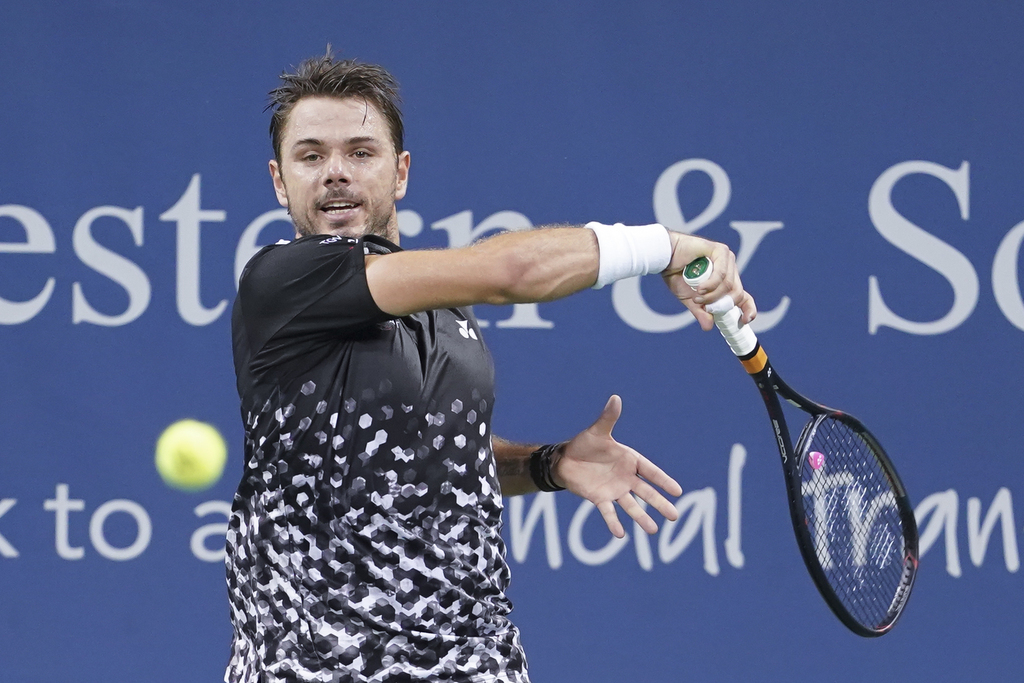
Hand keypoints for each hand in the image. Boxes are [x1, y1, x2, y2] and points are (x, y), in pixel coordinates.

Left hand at [552, 395, 682, 537]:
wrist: (565, 459)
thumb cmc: (585, 443)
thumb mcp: (597, 431)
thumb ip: (608, 418)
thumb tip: (615, 398)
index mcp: (629, 460)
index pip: (650, 471)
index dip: (663, 481)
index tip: (678, 491)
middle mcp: (625, 477)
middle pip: (646, 492)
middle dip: (660, 504)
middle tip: (675, 516)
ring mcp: (614, 490)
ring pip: (631, 506)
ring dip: (641, 518)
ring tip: (653, 531)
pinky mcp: (599, 499)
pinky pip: (608, 512)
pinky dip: (613, 522)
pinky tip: (620, 534)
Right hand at [660, 232, 756, 330]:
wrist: (664, 257)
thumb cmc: (675, 274)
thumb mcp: (689, 299)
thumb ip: (701, 311)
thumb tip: (708, 327)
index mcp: (725, 280)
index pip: (743, 296)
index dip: (748, 308)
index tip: (745, 320)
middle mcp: (729, 268)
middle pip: (737, 292)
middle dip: (720, 304)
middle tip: (702, 305)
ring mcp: (726, 258)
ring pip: (728, 285)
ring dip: (711, 295)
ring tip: (696, 295)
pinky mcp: (720, 250)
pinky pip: (721, 274)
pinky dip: (711, 284)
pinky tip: (700, 288)